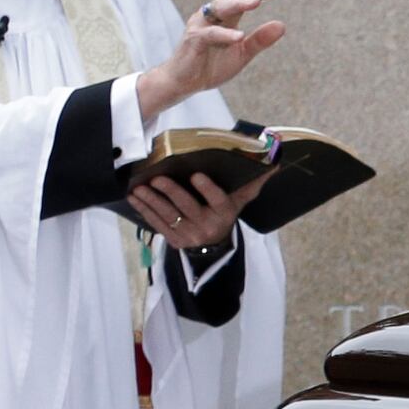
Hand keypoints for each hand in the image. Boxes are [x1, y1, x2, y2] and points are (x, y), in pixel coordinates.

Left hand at [127, 167, 270, 250]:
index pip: (219, 201)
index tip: (196, 175)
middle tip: (158, 179)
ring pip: (168, 216)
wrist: (215, 245)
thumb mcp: (240, 200)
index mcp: (225, 213)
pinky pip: (157, 224)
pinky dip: (144, 210)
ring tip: (140, 188)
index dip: (207, 189)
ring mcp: (190, 235)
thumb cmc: (225, 213)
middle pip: (188, 208)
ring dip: (152, 201)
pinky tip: (134, 197)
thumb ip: (253, 182)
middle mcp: (208, 226)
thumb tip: (274, 162)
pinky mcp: (174, 241)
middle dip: (171, 193)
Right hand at [138, 0, 285, 104]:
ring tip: (257, 2)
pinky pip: (210, 34)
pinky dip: (225, 34)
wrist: (184, 83)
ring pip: (219, 9)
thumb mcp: (242, 53)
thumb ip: (260, 40)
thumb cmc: (211, 65)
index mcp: (223, 18)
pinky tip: (240, 35)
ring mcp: (200, 26)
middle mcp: (210, 17)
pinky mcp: (193, 40)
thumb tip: (282, 25)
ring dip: (238, 4)